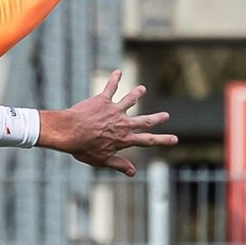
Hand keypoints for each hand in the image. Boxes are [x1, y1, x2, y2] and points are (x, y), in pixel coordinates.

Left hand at [36, 71, 175, 175]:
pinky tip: (117, 72)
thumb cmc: (84, 148)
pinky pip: (111, 88)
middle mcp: (123, 123)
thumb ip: (119, 164)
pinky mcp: (102, 100)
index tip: (175, 139)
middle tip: (166, 115)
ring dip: (136, 94)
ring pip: (130, 100)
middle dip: (157, 118)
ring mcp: (114, 110)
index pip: (148, 140)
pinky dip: (115, 79)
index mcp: (124, 139)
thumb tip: (134, 173)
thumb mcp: (102, 160)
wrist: (70, 131)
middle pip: (144, 120)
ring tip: (142, 89)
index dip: (163, 140)